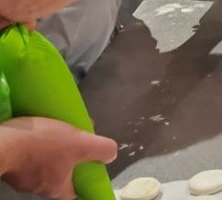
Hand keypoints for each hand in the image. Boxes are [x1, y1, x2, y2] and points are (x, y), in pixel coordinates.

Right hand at [0, 117, 117, 199]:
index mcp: (56, 189)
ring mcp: (20, 178)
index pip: (75, 190)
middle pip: (59, 174)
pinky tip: (33, 133)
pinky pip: (24, 156)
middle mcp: (37, 188)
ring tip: (52, 130)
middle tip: (71, 139)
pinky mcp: (7, 164)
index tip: (87, 163)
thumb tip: (111, 154)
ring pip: (41, 164)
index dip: (84, 177)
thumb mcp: (80, 144)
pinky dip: (30, 146)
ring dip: (48, 149)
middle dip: (67, 157)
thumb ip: (101, 150)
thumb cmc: (41, 145)